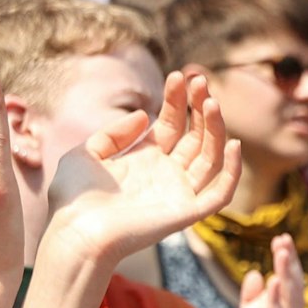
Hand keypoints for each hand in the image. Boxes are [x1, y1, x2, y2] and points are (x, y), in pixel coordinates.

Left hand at [47, 70, 241, 263]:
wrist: (76, 232)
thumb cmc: (74, 198)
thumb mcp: (85, 153)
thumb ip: (114, 133)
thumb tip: (146, 115)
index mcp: (145, 160)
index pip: (172, 124)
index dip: (178, 100)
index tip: (179, 75)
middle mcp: (167, 174)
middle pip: (195, 135)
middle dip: (199, 107)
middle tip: (201, 80)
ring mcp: (180, 193)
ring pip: (212, 156)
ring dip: (215, 128)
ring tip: (210, 101)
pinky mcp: (189, 212)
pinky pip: (221, 192)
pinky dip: (232, 170)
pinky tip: (233, 144)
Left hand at [231, 234, 303, 307]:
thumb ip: (252, 303)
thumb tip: (254, 273)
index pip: (287, 284)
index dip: (286, 261)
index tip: (281, 237)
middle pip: (293, 289)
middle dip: (290, 263)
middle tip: (284, 239)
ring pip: (290, 304)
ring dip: (288, 277)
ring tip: (282, 255)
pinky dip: (276, 304)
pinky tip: (275, 285)